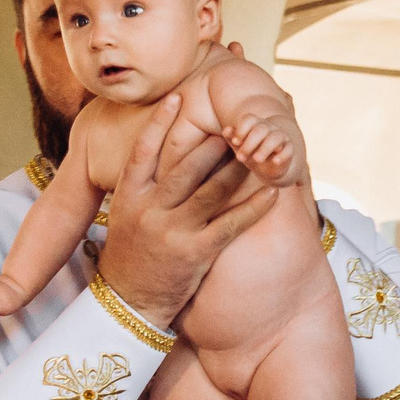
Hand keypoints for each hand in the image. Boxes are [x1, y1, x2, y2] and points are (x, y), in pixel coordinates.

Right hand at [97, 94, 276, 324]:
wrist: (126, 303)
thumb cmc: (132, 255)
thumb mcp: (127, 216)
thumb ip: (145, 187)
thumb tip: (168, 157)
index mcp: (128, 197)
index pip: (143, 152)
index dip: (159, 122)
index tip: (178, 95)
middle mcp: (148, 210)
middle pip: (184, 166)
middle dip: (212, 142)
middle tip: (235, 121)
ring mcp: (171, 232)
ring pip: (211, 191)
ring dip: (239, 168)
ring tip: (259, 148)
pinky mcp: (193, 253)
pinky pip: (230, 225)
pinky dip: (254, 207)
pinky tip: (273, 191)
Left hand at [225, 112, 299, 183]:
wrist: (267, 168)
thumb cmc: (250, 153)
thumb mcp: (239, 147)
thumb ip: (232, 138)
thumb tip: (226, 130)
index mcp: (255, 125)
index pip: (249, 119)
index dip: (241, 129)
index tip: (235, 142)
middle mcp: (269, 128)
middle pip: (261, 129)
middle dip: (249, 143)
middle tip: (240, 158)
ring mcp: (281, 138)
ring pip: (276, 137)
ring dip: (265, 148)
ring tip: (257, 159)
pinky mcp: (289, 150)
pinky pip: (289, 149)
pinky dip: (282, 155)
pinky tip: (275, 161)